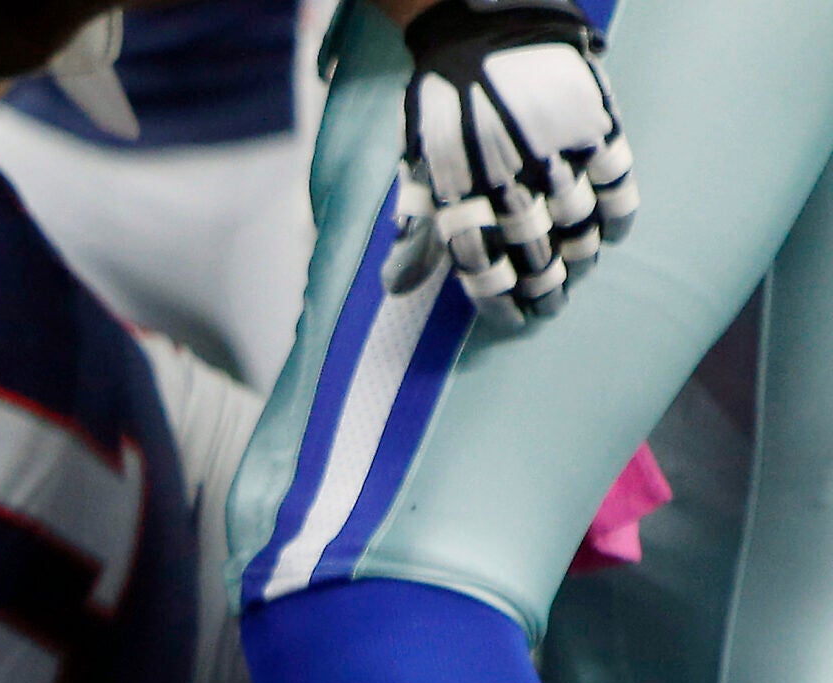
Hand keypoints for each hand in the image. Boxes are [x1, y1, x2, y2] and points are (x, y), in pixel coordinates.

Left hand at [382, 0, 635, 327]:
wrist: (477, 29)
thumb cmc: (439, 105)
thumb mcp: (416, 166)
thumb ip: (416, 228)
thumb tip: (396, 289)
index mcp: (460, 194)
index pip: (485, 270)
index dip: (502, 303)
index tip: (515, 321)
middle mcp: (508, 182)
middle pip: (537, 258)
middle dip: (546, 292)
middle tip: (551, 305)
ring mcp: (555, 153)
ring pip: (579, 229)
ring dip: (581, 260)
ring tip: (577, 273)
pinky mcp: (592, 124)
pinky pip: (617, 183)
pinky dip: (619, 215)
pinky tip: (613, 233)